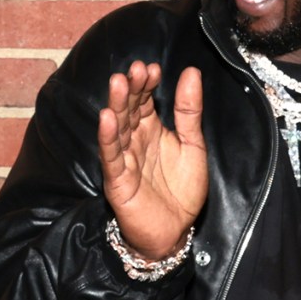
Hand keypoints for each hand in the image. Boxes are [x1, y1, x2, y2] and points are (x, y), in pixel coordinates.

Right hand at [96, 61, 205, 260]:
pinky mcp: (117, 180)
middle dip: (131, 88)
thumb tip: (191, 71)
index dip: (146, 84)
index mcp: (152, 130)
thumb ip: (189, 111)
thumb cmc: (183, 190)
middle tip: (135, 69)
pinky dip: (107, 137)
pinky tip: (106, 118)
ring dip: (117, 105)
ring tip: (118, 83)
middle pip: (129, 109)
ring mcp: (124, 159)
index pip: (145, 100)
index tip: (151, 67)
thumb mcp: (194, 146)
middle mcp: (135, 141)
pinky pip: (110, 156)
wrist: (176, 232)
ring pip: (117, 128)